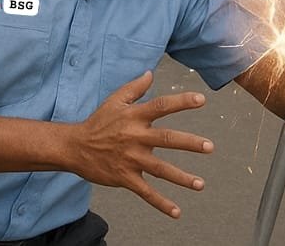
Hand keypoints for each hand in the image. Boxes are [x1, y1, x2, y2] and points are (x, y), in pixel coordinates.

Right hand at [71, 71, 212, 218]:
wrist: (75, 147)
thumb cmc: (98, 122)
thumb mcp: (114, 101)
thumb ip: (134, 88)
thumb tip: (150, 74)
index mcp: (134, 117)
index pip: (161, 106)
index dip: (181, 102)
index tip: (202, 99)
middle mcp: (135, 137)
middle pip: (166, 139)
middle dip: (189, 143)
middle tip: (209, 146)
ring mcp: (130, 159)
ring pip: (160, 169)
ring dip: (181, 178)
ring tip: (200, 184)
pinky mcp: (125, 177)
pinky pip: (145, 192)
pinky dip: (160, 203)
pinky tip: (176, 212)